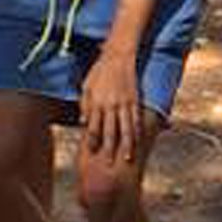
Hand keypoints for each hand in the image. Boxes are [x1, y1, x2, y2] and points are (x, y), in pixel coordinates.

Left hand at [80, 47, 144, 165]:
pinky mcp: (135, 99)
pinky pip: (136, 119)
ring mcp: (124, 103)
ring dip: (126, 145)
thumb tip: (82, 122)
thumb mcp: (87, 87)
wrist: (118, 56)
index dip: (92, 141)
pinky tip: (138, 141)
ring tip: (128, 159)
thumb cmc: (99, 72)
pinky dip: (137, 131)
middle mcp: (110, 105)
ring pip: (126, 128)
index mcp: (97, 102)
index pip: (93, 127)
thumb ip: (85, 105)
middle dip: (109, 149)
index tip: (90, 154)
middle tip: (108, 166)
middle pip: (110, 132)